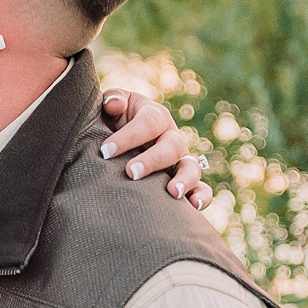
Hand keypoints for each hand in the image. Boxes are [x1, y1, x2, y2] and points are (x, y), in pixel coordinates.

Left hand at [100, 91, 211, 209]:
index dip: (127, 137)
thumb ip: (113, 100)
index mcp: (155, 115)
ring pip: (191, 167)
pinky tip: (194, 206)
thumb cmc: (112, 121)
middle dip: (152, 160)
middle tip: (131, 172)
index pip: (148, 123)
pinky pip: (201, 189)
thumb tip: (113, 104)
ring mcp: (181, 160)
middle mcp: (172, 137)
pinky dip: (202, 196)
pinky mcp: (185, 180)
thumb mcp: (111, 107)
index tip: (105, 152)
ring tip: (172, 192)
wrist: (116, 139)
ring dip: (184, 179)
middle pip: (172, 146)